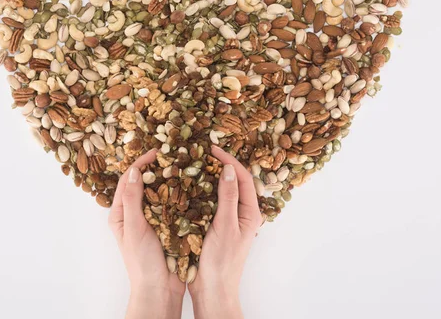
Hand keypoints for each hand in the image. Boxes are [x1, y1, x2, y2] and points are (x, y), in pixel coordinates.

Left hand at [108, 149, 184, 318]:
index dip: (140, 164)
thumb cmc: (141, 262)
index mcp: (120, 214)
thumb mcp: (133, 228)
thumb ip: (132, 200)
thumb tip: (133, 172)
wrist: (159, 290)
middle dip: (156, 168)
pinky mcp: (166, 227)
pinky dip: (179, 195)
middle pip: (143, 184)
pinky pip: (172, 206)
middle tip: (173, 155)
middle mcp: (134, 215)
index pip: (128, 181)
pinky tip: (191, 186)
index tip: (157, 152)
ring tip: (184, 166)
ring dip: (169, 180)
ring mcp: (151, 221)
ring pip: (159, 193)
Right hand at [189, 146, 262, 318]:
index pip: (243, 178)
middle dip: (221, 165)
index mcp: (250, 212)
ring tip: (195, 163)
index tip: (211, 149)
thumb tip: (228, 170)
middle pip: (235, 181)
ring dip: (211, 176)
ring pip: (223, 191)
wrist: (213, 290)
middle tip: (202, 152)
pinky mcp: (217, 226)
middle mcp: (242, 213)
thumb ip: (227, 197)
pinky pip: (212, 202)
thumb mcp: (225, 225)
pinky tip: (190, 185)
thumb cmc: (221, 261)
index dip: (229, 161)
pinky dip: (203, 191)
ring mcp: (230, 220)